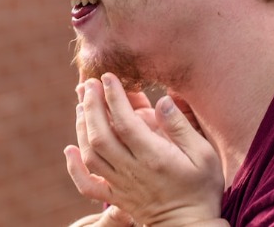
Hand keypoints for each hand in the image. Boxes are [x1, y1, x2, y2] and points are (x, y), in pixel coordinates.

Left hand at [65, 73, 224, 225]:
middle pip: (101, 135)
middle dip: (92, 105)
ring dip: (82, 126)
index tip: (108, 76)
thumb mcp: (204, 155)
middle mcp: (131, 170)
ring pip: (91, 154)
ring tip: (82, 104)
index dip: (114, 97)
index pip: (125, 123)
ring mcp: (120, 185)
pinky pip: (87, 185)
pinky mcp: (114, 197)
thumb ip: (181, 127)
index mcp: (154, 158)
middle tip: (89, 83)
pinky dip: (74, 167)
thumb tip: (162, 100)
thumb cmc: (201, 189)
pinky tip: (69, 149)